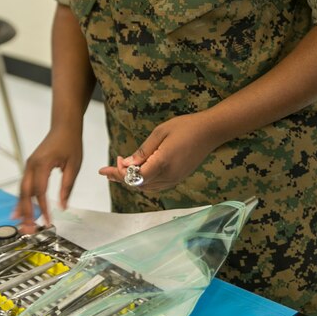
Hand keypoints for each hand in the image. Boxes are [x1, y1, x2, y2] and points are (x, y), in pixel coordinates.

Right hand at [12, 126, 81, 231]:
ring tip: (22, 224)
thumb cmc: (70, 143)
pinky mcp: (30, 166)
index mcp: (42, 164)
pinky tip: (20, 211)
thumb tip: (62, 206)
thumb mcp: (74, 165)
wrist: (64, 126)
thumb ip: (67, 186)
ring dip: (22, 207)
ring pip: (22, 190)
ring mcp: (28, 165)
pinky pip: (24, 185)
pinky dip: (22, 198)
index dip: (43, 208)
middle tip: (28, 228)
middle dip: (26, 212)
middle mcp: (31, 165)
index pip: (40, 191)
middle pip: (25, 193)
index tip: (47, 221)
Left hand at [99, 112, 218, 192]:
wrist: (210, 132)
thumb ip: (142, 151)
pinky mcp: (178, 178)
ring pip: (147, 187)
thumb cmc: (185, 127)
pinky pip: (156, 185)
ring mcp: (175, 179)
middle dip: (122, 177)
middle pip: (138, 185)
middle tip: (110, 166)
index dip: (119, 175)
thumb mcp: (159, 133)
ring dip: (131, 180)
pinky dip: (143, 181)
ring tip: (118, 169)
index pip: (135, 177)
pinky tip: (137, 172)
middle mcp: (169, 176)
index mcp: (163, 163)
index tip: (106, 168)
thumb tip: (125, 164)